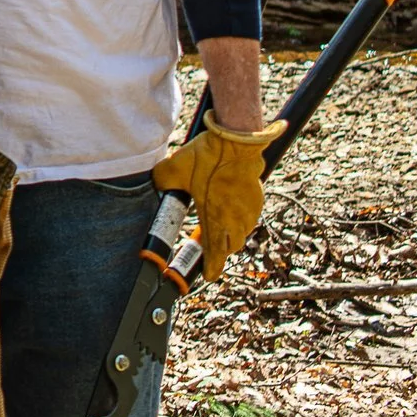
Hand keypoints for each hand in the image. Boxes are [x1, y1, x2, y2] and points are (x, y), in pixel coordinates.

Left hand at [151, 111, 285, 280]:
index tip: (209, 276)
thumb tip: (158, 188)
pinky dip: (241, 220)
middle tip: (210, 245)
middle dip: (221, 250)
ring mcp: (248, 210)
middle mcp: (234, 218)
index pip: (215, 251)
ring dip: (232, 234)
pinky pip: (250, 218)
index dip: (212, 266)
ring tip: (219, 226)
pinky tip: (231, 209)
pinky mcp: (257, 199)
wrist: (235, 141)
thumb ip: (163, 184)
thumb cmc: (205, 156)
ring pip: (242, 233)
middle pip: (231, 246)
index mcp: (213, 216)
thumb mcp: (172, 170)